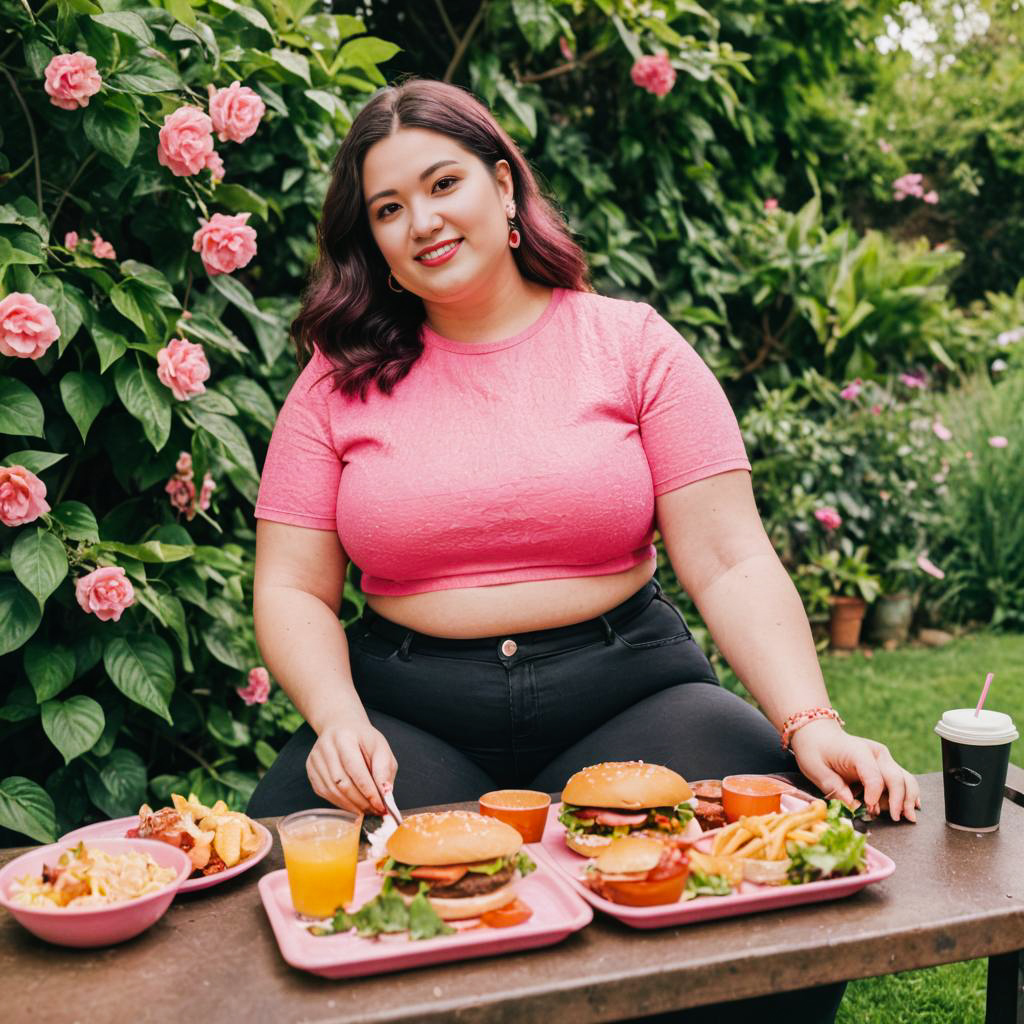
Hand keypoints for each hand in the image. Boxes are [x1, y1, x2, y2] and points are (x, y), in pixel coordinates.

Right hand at [306, 714, 396, 815]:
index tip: (381, 805)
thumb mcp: (380, 747)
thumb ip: (384, 769)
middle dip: (361, 801)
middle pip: (342, 783)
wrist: (342, 728)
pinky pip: (325, 793)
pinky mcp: (311, 771)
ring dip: (352, 806)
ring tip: (367, 810)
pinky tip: (353, 806)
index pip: (356, 770)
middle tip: (376, 811)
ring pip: (333, 791)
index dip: (369, 791)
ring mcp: (315, 760)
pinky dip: (341, 803)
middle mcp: (325, 747)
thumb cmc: (363, 739)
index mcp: (344, 737)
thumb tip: (385, 795)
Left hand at [789, 719, 919, 821]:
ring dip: (908, 798)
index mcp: (857, 751)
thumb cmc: (815, 750)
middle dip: (899, 800)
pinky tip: (911, 806)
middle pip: (895, 778)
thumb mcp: (815, 768)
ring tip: (907, 817)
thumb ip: (833, 787)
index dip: (874, 795)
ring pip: (905, 778)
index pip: (874, 776)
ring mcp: (883, 758)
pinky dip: (908, 793)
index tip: (870, 809)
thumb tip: (852, 806)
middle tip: (895, 818)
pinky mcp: (885, 765)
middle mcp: (875, 753)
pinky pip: (902, 779)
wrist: (819, 734)